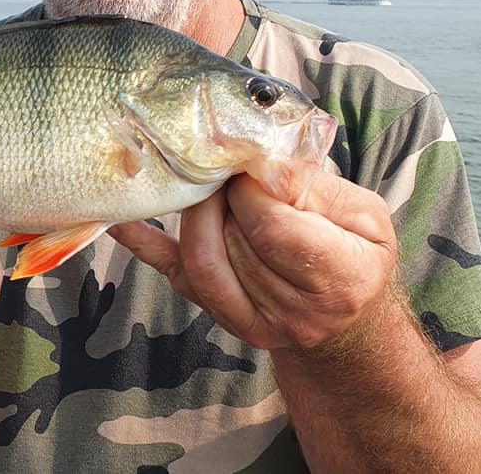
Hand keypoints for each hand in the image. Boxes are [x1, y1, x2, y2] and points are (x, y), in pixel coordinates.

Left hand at [109, 171, 397, 349]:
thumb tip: (262, 157)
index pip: (270, 225)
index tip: (248, 164)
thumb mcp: (364, 215)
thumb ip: (317, 186)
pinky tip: (115, 215)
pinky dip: (141, 241)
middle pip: (229, 241)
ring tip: (203, 181)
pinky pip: (171, 272)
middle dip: (218, 194)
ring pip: (199, 259)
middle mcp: (295, 311)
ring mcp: (252, 320)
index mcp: (340, 277)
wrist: (346, 323)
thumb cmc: (358, 254)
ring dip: (194, 212)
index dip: (250, 187)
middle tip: (218, 163)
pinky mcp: (218, 312)